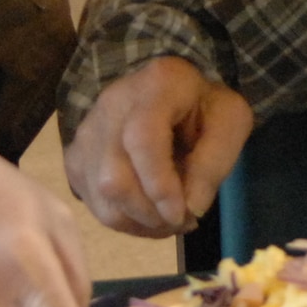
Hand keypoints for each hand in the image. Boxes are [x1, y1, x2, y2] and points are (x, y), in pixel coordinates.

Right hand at [65, 57, 253, 236]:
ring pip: (101, 195)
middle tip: (182, 219)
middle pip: (113, 176)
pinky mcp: (76, 155)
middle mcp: (111, 103)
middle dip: (150, 213)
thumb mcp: (230, 123)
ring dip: (139, 221)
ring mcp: (87, 131)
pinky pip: (94, 201)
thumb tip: (189, 209)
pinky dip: (124, 218)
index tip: (182, 213)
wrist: (168, 91)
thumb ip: (214, 162)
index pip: (142, 138)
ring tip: (168, 217)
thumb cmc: (204, 106)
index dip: (159, 184)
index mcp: (157, 85)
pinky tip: (147, 209)